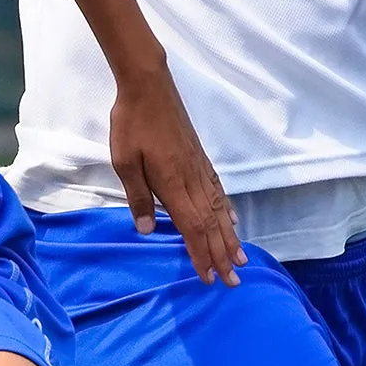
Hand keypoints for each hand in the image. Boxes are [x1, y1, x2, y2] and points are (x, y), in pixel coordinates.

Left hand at [109, 68, 244, 287]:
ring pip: (219, 210)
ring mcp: (199, 168)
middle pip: (211, 225)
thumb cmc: (132, 123)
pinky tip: (231, 220)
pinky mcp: (200, 158)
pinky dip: (226, 209)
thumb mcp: (125, 162)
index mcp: (174, 184)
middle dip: (222, 255)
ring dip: (230, 237)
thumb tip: (146, 230)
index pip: (192, 228)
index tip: (210, 278)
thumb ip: (138, 197)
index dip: (201, 255)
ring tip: (241, 258)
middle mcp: (192, 180)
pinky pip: (217, 190)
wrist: (148, 85)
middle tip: (234, 280)